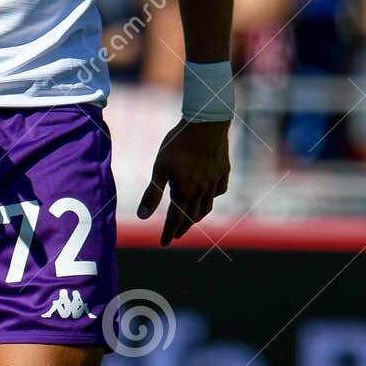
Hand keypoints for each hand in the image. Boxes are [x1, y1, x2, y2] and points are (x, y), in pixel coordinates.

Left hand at [137, 119, 231, 245]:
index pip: (175, 219)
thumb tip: (142, 217)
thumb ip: (152, 193)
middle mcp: (202, 190)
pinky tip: (208, 196)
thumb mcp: (160, 167)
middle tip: (175, 235)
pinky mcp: (224, 171)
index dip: (168, 232)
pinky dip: (212, 198)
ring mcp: (215, 181)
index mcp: (185, 191)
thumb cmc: (178, 142)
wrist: (206, 122)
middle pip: (192, 216)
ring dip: (196, 217)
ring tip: (190, 220)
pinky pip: (218, 191)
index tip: (163, 243)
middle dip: (182, 227)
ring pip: (207, 206)